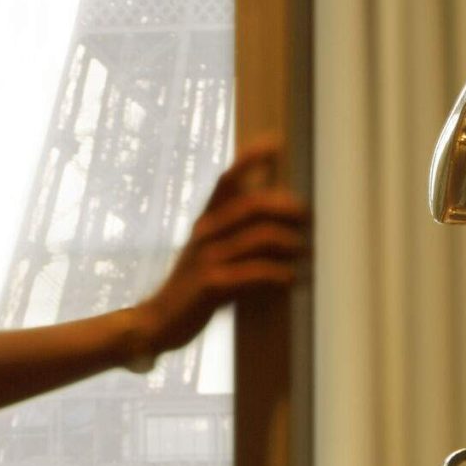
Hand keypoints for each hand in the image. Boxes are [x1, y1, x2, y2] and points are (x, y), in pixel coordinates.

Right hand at [133, 139, 310, 357]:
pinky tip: (290, 280)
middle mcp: (205, 233)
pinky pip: (254, 273)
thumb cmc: (192, 288)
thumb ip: (233, 235)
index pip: (227, 180)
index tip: (275, 143)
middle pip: (252, 205)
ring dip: (290, 244)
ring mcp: (208, 257)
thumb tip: (275, 223)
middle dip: (286, 207)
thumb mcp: (207, 252)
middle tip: (308, 216)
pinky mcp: (212, 284)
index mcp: (205, 221)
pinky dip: (279, 275)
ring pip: (259, 238)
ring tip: (306, 253)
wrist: (157, 322)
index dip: (250, 159)